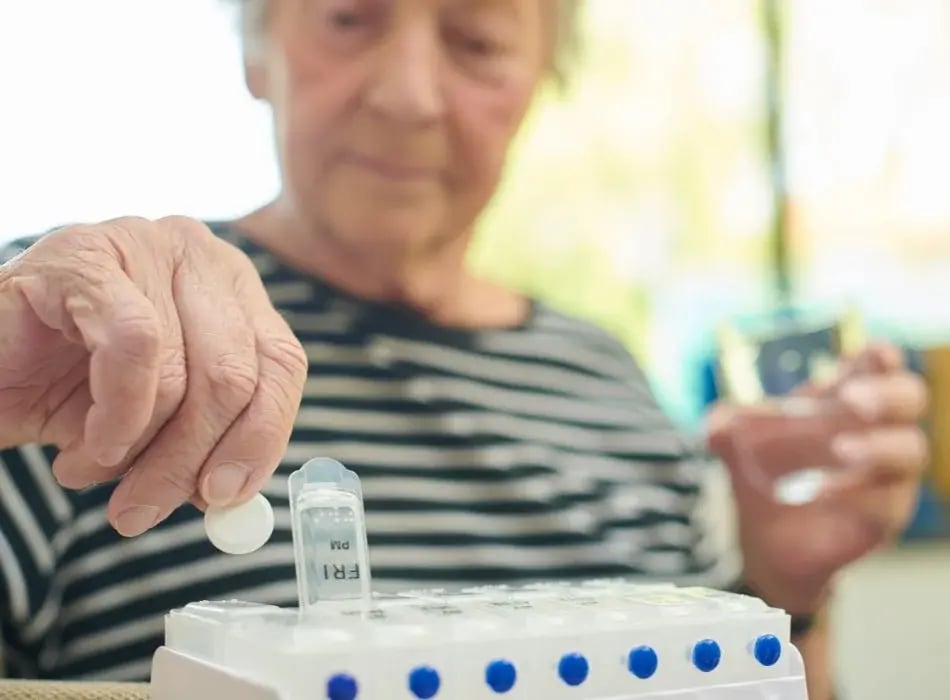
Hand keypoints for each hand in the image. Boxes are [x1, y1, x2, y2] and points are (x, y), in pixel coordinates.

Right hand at [0, 217, 307, 536]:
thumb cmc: (71, 391)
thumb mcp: (157, 426)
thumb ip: (206, 446)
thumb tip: (235, 494)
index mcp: (233, 291)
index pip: (281, 365)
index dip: (261, 438)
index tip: (226, 498)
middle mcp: (199, 256)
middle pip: (238, 375)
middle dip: (193, 461)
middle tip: (146, 510)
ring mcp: (144, 244)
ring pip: (188, 371)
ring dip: (139, 449)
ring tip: (91, 469)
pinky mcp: (85, 255)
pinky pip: (134, 346)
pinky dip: (116, 412)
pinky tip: (82, 444)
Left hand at [707, 342, 928, 612]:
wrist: (764, 541)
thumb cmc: (764, 476)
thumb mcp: (736, 445)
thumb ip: (725, 427)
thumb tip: (715, 426)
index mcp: (843, 400)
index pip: (876, 367)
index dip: (880, 357)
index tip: (876, 352)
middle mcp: (876, 430)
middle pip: (909, 399)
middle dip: (888, 394)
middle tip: (854, 400)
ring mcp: (886, 475)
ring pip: (908, 452)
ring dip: (878, 446)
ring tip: (841, 449)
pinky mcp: (882, 517)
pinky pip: (884, 503)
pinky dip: (855, 493)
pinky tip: (822, 493)